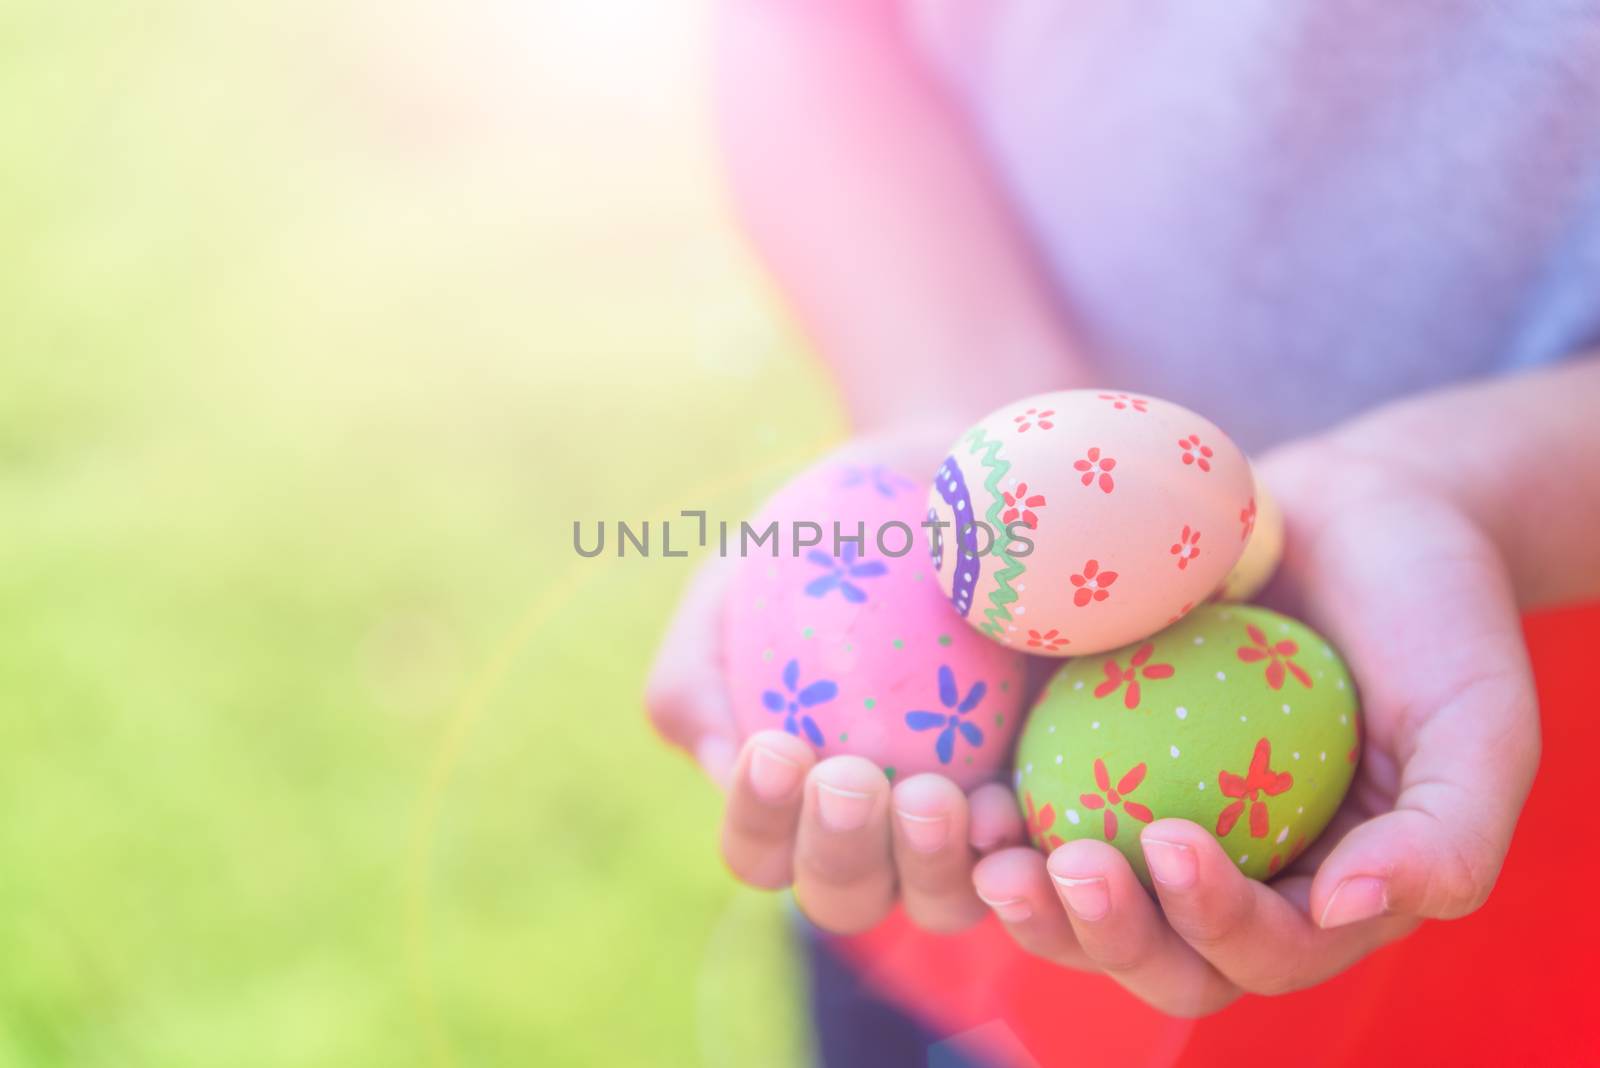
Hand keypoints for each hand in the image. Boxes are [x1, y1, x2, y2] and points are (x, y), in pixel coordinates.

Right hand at [645, 428, 1029, 933]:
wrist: (949, 486)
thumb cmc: (824, 539)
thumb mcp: (736, 582)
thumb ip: (698, 669)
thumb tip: (726, 761)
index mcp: (790, 800)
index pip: (760, 850)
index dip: (760, 821)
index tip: (777, 748)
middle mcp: (875, 838)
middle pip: (843, 897)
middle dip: (840, 852)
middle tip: (850, 778)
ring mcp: (961, 835)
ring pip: (937, 902)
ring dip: (927, 864)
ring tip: (933, 795)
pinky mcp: (1041, 808)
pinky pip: (1029, 860)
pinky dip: (1013, 850)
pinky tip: (1003, 804)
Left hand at [972, 436, 1539, 1015]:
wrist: (1356, 509)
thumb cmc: (1433, 610)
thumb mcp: (1478, 718)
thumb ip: (1448, 833)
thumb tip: (1352, 911)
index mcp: (1322, 893)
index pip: (1263, 952)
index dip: (1216, 924)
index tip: (1175, 842)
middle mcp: (1232, 873)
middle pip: (1155, 954)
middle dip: (1098, 933)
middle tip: (1049, 871)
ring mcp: (1154, 819)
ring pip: (1080, 902)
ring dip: (1029, 898)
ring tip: (983, 848)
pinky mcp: (1095, 758)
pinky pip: (1037, 807)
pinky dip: (994, 814)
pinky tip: (959, 785)